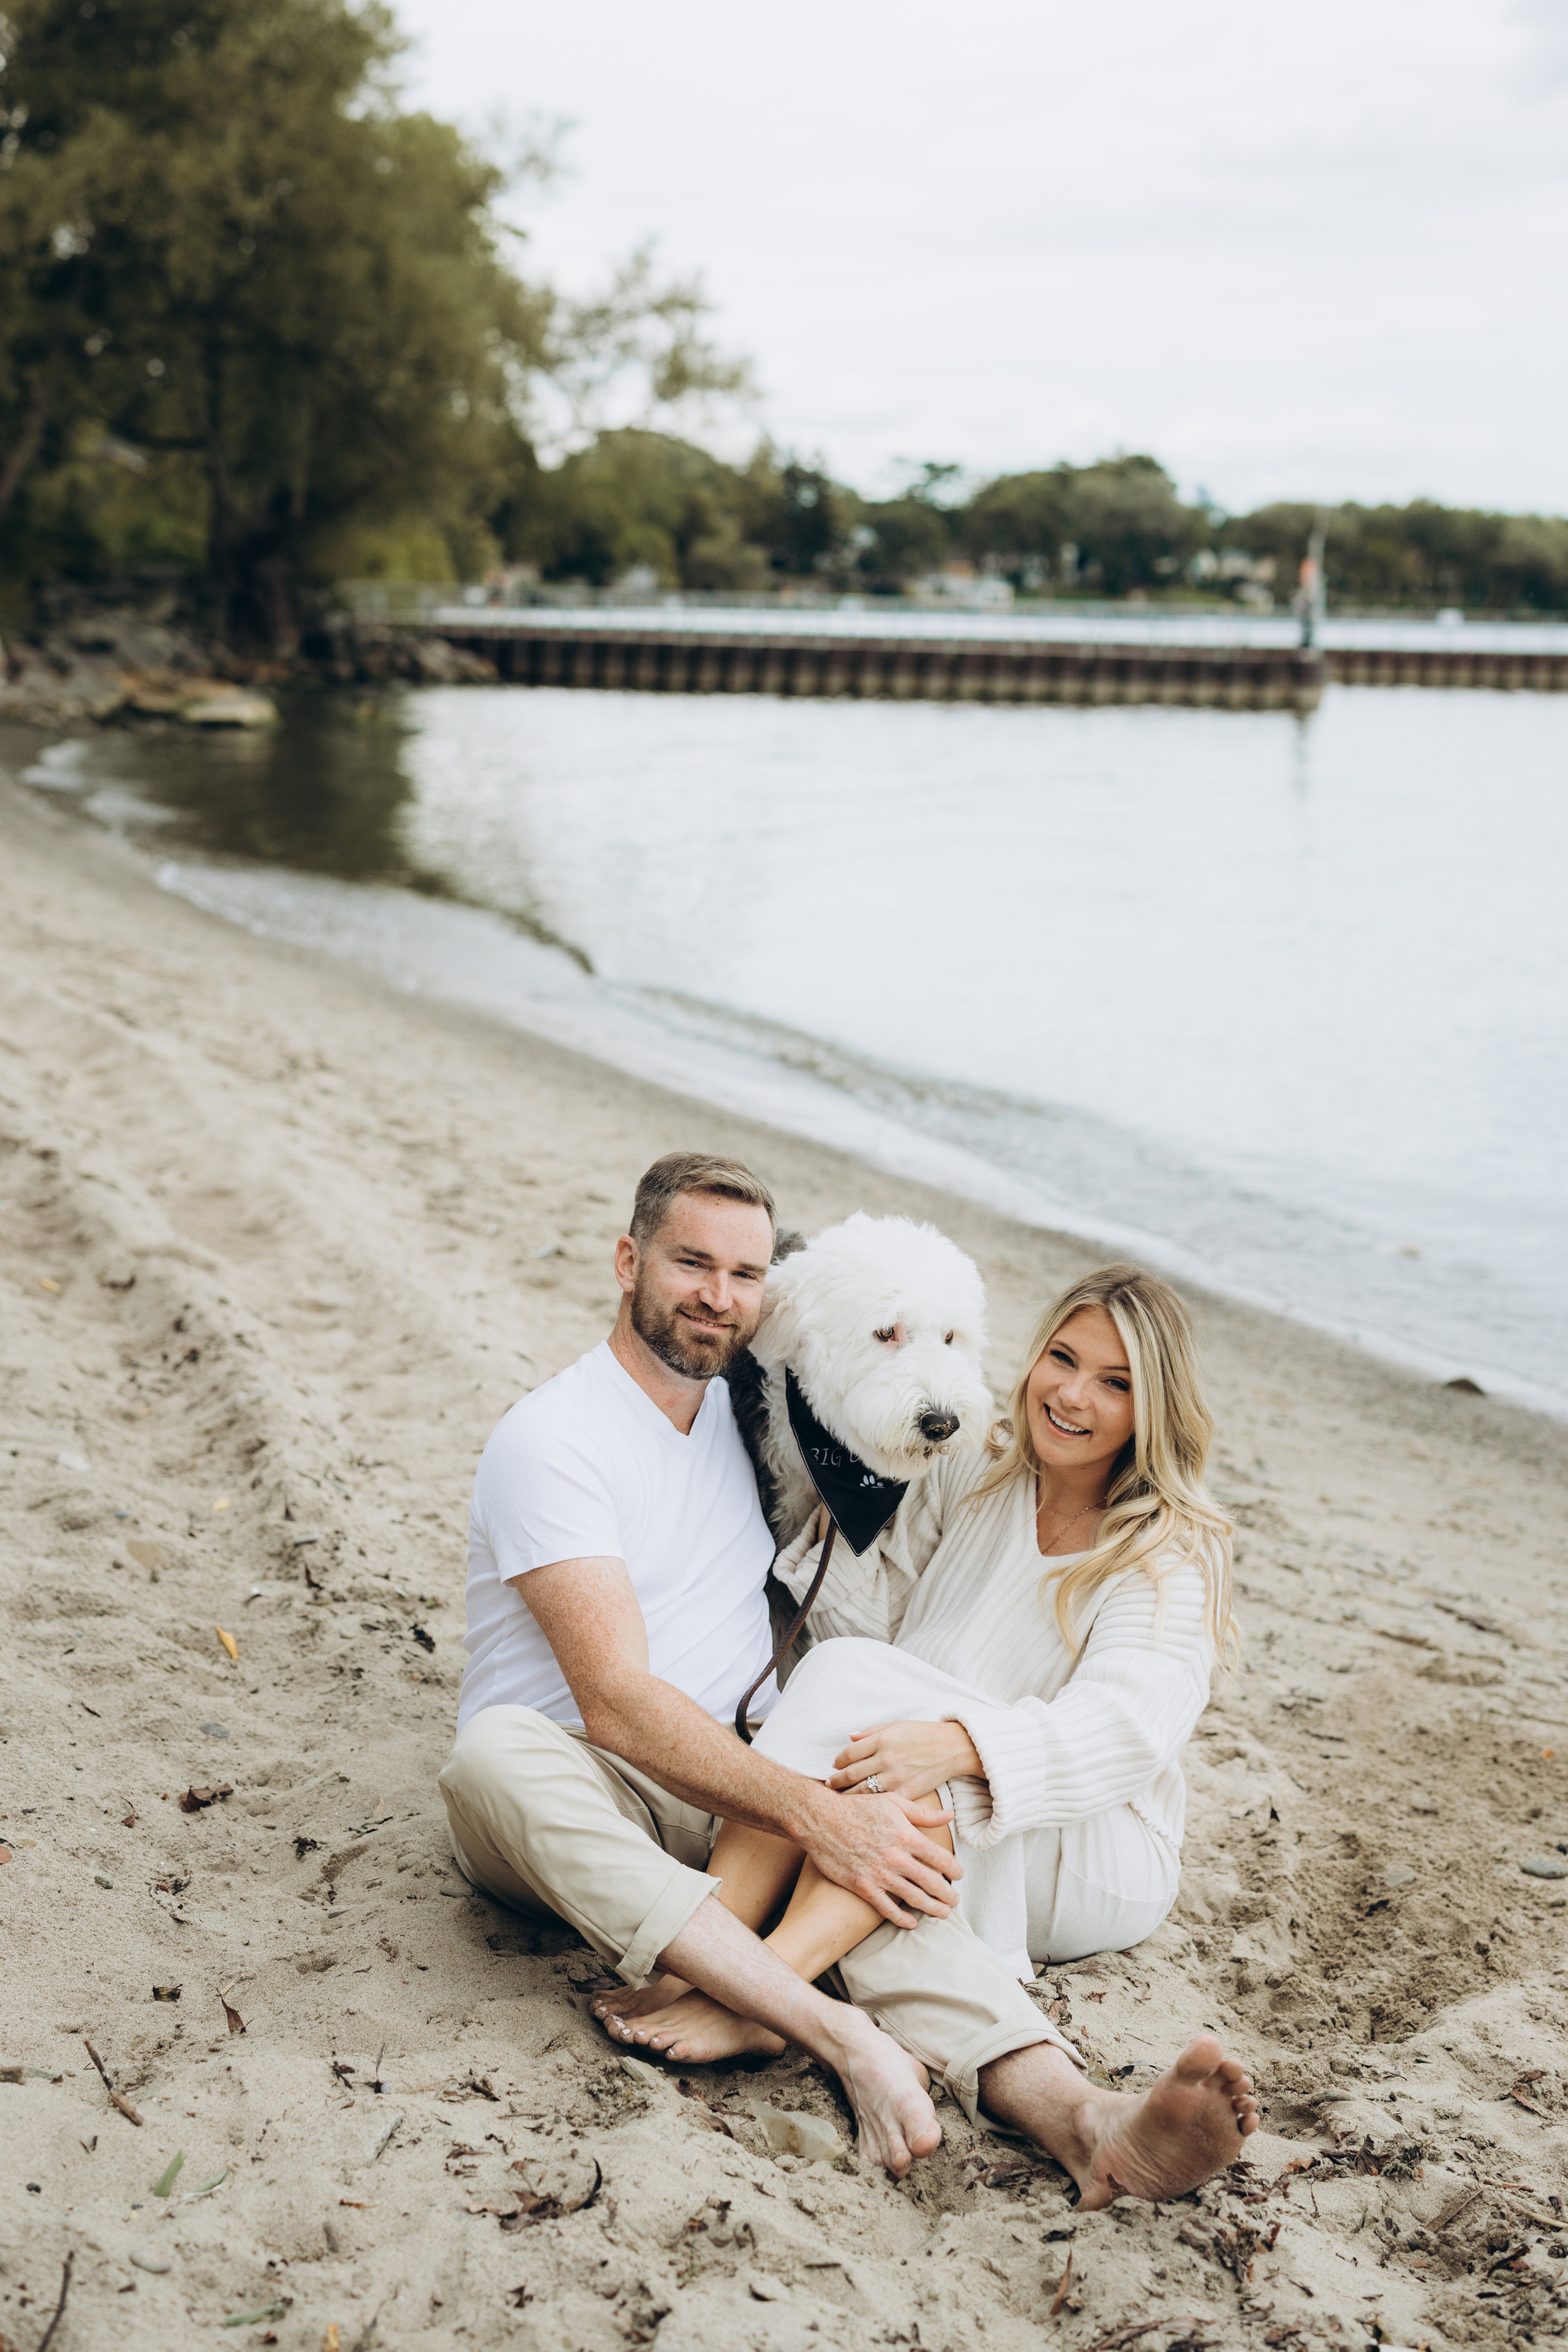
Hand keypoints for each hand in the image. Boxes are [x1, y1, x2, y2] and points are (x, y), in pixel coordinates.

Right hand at [798, 1786, 961, 1928]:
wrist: (821, 1820)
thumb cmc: (858, 1807)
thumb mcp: (893, 1802)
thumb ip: (923, 1813)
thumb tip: (949, 1815)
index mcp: (906, 1836)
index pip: (940, 1858)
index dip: (954, 1869)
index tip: (959, 1875)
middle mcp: (896, 1858)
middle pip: (931, 1882)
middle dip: (947, 1894)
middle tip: (955, 1900)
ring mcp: (879, 1874)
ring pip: (914, 1898)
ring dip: (932, 1908)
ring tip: (944, 1913)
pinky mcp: (863, 1887)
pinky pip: (887, 1908)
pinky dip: (902, 1918)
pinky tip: (912, 1922)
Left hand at [829, 1719, 984, 1804]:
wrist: (953, 1748)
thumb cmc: (924, 1733)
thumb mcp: (897, 1725)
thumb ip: (871, 1732)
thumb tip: (849, 1737)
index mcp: (882, 1740)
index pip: (849, 1753)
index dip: (837, 1761)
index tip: (833, 1766)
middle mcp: (886, 1759)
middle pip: (851, 1774)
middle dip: (835, 1781)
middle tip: (828, 1786)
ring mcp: (896, 1778)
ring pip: (862, 1792)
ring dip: (847, 1796)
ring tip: (839, 1799)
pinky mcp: (907, 1793)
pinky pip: (882, 1802)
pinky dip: (870, 1806)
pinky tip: (862, 1808)